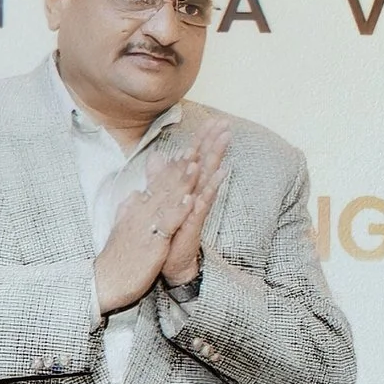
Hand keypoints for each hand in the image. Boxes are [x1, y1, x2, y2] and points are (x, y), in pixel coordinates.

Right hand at [94, 155, 196, 313]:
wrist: (106, 280)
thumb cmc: (118, 257)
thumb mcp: (124, 226)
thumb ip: (130, 208)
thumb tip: (136, 193)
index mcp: (137, 208)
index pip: (159, 183)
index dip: (175, 165)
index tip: (190, 147)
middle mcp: (141, 211)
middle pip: (165, 183)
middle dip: (183, 163)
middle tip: (198, 143)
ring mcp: (146, 225)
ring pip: (167, 198)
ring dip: (182, 179)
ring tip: (196, 161)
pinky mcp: (152, 242)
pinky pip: (167, 224)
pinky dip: (178, 210)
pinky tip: (190, 199)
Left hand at [162, 119, 229, 287]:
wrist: (170, 263)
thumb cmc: (170, 233)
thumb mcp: (161, 200)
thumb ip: (160, 178)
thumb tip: (157, 157)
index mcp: (186, 190)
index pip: (196, 159)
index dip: (203, 139)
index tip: (213, 119)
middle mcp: (194, 196)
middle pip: (206, 164)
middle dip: (215, 142)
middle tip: (226, 123)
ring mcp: (196, 208)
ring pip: (208, 179)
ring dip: (217, 159)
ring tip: (226, 140)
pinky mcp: (194, 222)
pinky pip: (204, 204)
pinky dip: (210, 190)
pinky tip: (219, 176)